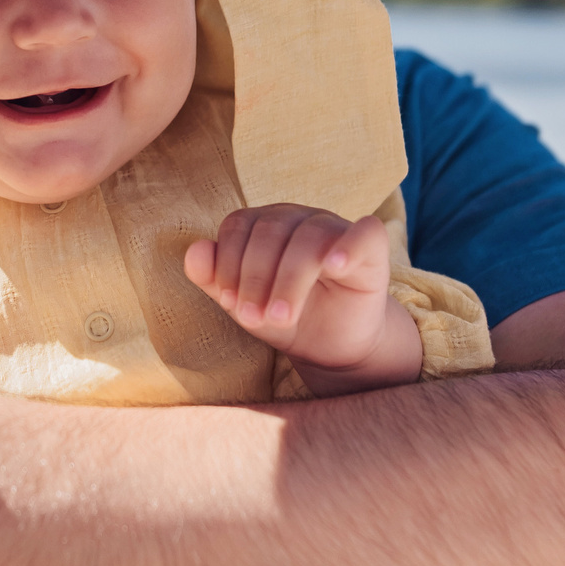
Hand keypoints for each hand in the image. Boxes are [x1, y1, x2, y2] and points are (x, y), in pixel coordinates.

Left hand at [183, 205, 421, 392]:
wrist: (333, 347)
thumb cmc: (287, 318)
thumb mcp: (244, 305)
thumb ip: (214, 279)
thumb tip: (194, 251)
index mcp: (266, 224)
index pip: (239, 225)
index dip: (228, 263)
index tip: (229, 304)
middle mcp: (299, 218)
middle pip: (270, 230)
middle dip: (255, 278)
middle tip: (253, 320)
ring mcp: (336, 228)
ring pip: (309, 237)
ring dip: (289, 281)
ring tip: (281, 318)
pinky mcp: (370, 248)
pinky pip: (365, 233)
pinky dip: (348, 246)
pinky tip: (335, 267)